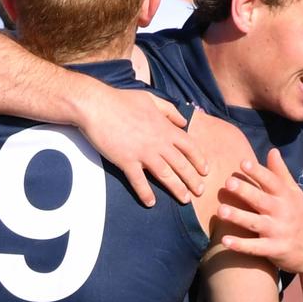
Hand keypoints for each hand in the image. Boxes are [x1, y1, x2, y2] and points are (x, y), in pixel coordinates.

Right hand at [79, 86, 207, 206]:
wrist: (97, 105)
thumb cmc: (122, 100)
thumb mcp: (151, 99)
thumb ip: (169, 111)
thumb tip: (183, 121)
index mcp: (165, 128)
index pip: (189, 146)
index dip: (199, 159)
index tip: (205, 171)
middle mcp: (158, 142)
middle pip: (181, 164)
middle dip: (193, 179)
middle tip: (200, 192)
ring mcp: (143, 153)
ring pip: (165, 175)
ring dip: (177, 189)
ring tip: (185, 200)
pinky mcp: (126, 160)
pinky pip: (138, 181)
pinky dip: (145, 193)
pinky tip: (150, 203)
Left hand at [217, 148, 302, 275]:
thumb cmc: (299, 216)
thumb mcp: (294, 193)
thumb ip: (281, 173)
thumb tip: (272, 150)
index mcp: (286, 197)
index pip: (272, 182)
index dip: (258, 172)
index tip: (243, 162)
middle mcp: (282, 212)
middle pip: (261, 200)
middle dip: (245, 191)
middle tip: (228, 182)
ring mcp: (279, 232)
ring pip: (256, 223)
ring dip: (238, 217)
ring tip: (220, 211)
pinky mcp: (275, 250)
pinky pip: (256, 248)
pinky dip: (241, 245)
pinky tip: (225, 241)